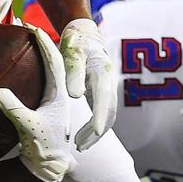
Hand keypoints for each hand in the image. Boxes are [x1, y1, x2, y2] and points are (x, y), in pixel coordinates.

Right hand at [0, 26, 76, 181]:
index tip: (32, 26)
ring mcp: (50, 99)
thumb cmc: (44, 146)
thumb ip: (16, 109)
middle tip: (25, 24)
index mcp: (59, 94)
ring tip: (22, 38)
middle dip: (39, 42)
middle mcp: (57, 93)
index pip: (53, 62)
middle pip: (50, 60)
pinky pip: (37, 80)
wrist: (49, 166)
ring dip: (35, 53)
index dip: (43, 43)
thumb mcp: (29, 127)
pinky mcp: (41, 106)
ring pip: (44, 69)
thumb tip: (0, 91)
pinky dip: (29, 68)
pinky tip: (18, 65)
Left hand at [59, 18, 116, 149]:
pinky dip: (94, 128)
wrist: (86, 35)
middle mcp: (109, 82)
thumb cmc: (77, 41)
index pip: (103, 97)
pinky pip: (102, 115)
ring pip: (107, 117)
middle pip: (108, 112)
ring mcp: (107, 89)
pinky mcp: (102, 94)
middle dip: (96, 132)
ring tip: (80, 147)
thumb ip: (74, 71)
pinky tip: (82, 138)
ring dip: (95, 134)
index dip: (100, 115)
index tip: (96, 131)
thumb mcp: (73, 51)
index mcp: (102, 71)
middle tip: (81, 146)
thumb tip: (76, 95)